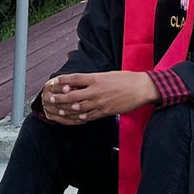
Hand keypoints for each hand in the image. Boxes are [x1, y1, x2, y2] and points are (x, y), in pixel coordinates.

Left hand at [40, 71, 159, 124]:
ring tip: (60, 111)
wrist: (140, 88)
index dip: (63, 81)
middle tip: (52, 99)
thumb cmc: (125, 79)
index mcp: (96, 78)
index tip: (54, 82)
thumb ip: (94, 79)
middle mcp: (96, 90)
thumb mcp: (108, 74)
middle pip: (73, 95)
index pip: (75, 79)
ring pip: (80, 107)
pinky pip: (91, 116)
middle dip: (61, 98)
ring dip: (69, 110)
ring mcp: (100, 102)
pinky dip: (83, 117)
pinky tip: (77, 118)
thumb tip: (82, 81)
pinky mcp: (106, 111)